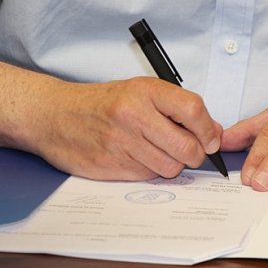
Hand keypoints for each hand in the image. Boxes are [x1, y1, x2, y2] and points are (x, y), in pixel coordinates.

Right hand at [27, 77, 221, 180]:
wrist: (54, 115)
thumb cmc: (101, 103)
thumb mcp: (140, 93)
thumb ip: (177, 108)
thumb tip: (213, 132)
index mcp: (146, 91)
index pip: (194, 110)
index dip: (209, 130)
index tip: (210, 139)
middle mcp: (134, 115)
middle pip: (188, 147)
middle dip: (194, 155)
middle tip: (187, 151)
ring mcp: (122, 142)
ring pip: (171, 167)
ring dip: (171, 164)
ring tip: (156, 151)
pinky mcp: (112, 165)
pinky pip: (148, 176)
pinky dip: (150, 171)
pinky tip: (137, 157)